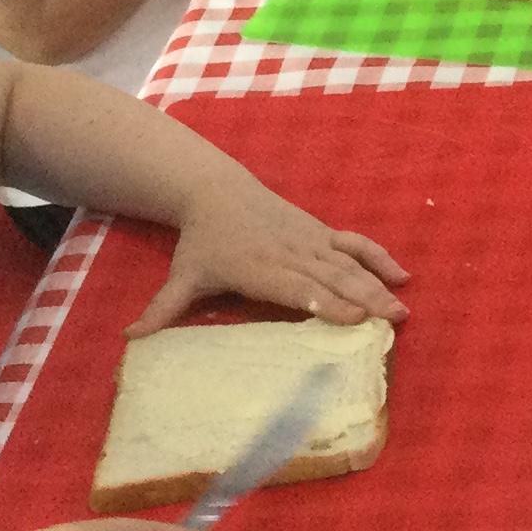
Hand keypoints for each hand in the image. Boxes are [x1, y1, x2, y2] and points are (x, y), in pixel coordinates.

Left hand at [126, 171, 412, 334]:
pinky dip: (379, 257)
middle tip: (392, 320)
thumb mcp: (182, 275)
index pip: (297, 287)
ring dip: (378, 284)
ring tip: (401, 307)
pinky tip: (401, 274)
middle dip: (365, 298)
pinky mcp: (320, 232)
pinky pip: (355, 244)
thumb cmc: (202, 242)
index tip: (353, 317)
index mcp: (259, 267)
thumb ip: (162, 309)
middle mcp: (290, 253)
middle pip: (333, 277)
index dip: (326, 301)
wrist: (216, 191)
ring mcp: (310, 240)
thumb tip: (130, 339)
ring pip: (349, 263)